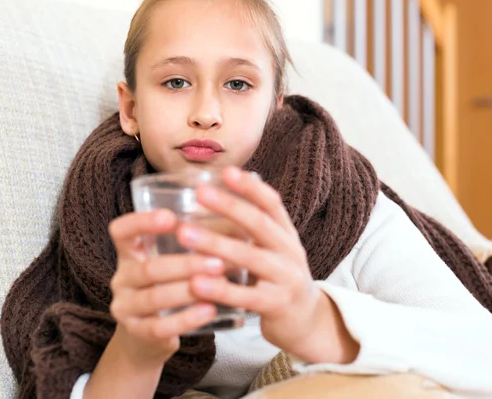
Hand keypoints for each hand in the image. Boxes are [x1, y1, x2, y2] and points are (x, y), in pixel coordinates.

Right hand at [107, 210, 224, 368]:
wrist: (149, 337)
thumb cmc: (170, 286)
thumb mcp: (172, 261)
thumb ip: (192, 243)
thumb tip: (238, 221)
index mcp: (129, 253)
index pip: (122, 231)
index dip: (142, 222)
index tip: (171, 217)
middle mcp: (122, 279)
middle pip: (148, 268)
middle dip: (185, 264)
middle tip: (218, 262)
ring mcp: (126, 308)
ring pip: (155, 298)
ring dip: (188, 291)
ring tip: (218, 284)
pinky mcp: (138, 334)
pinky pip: (161, 327)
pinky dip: (187, 318)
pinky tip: (210, 310)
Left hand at [175, 166, 332, 358]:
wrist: (306, 320)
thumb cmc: (279, 279)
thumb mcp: (275, 249)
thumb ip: (254, 229)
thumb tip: (216, 195)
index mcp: (286, 234)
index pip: (272, 203)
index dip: (250, 187)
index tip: (226, 171)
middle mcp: (289, 252)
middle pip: (260, 224)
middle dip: (229, 206)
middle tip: (200, 192)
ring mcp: (286, 279)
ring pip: (250, 257)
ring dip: (216, 243)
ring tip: (185, 233)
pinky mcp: (276, 306)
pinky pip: (245, 296)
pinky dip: (220, 289)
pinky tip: (197, 283)